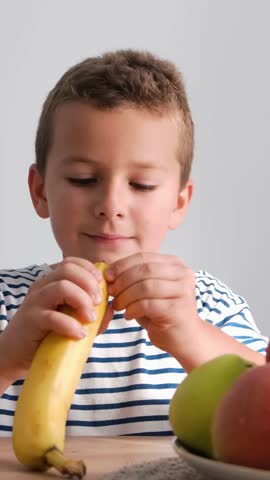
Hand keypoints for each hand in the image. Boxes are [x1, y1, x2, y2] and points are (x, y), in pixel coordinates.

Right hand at [0, 257, 112, 380]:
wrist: (16, 353)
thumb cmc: (46, 334)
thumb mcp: (73, 320)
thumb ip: (93, 313)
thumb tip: (112, 308)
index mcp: (51, 282)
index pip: (71, 263)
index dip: (90, 270)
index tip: (103, 286)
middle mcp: (42, 286)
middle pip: (68, 269)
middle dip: (89, 283)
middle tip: (98, 303)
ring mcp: (35, 302)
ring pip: (61, 287)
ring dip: (82, 300)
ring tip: (90, 318)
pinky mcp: (31, 320)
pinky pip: (52, 316)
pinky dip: (70, 325)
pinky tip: (80, 335)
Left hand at [105, 252, 201, 358]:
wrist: (186, 338)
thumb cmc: (164, 314)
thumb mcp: (149, 291)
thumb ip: (135, 278)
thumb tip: (109, 272)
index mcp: (175, 264)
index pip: (143, 257)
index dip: (122, 265)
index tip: (107, 276)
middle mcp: (182, 274)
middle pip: (144, 270)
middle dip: (122, 281)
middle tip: (111, 292)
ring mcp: (183, 291)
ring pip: (145, 286)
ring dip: (126, 296)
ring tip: (118, 306)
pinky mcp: (178, 309)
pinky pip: (147, 304)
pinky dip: (133, 309)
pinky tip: (128, 315)